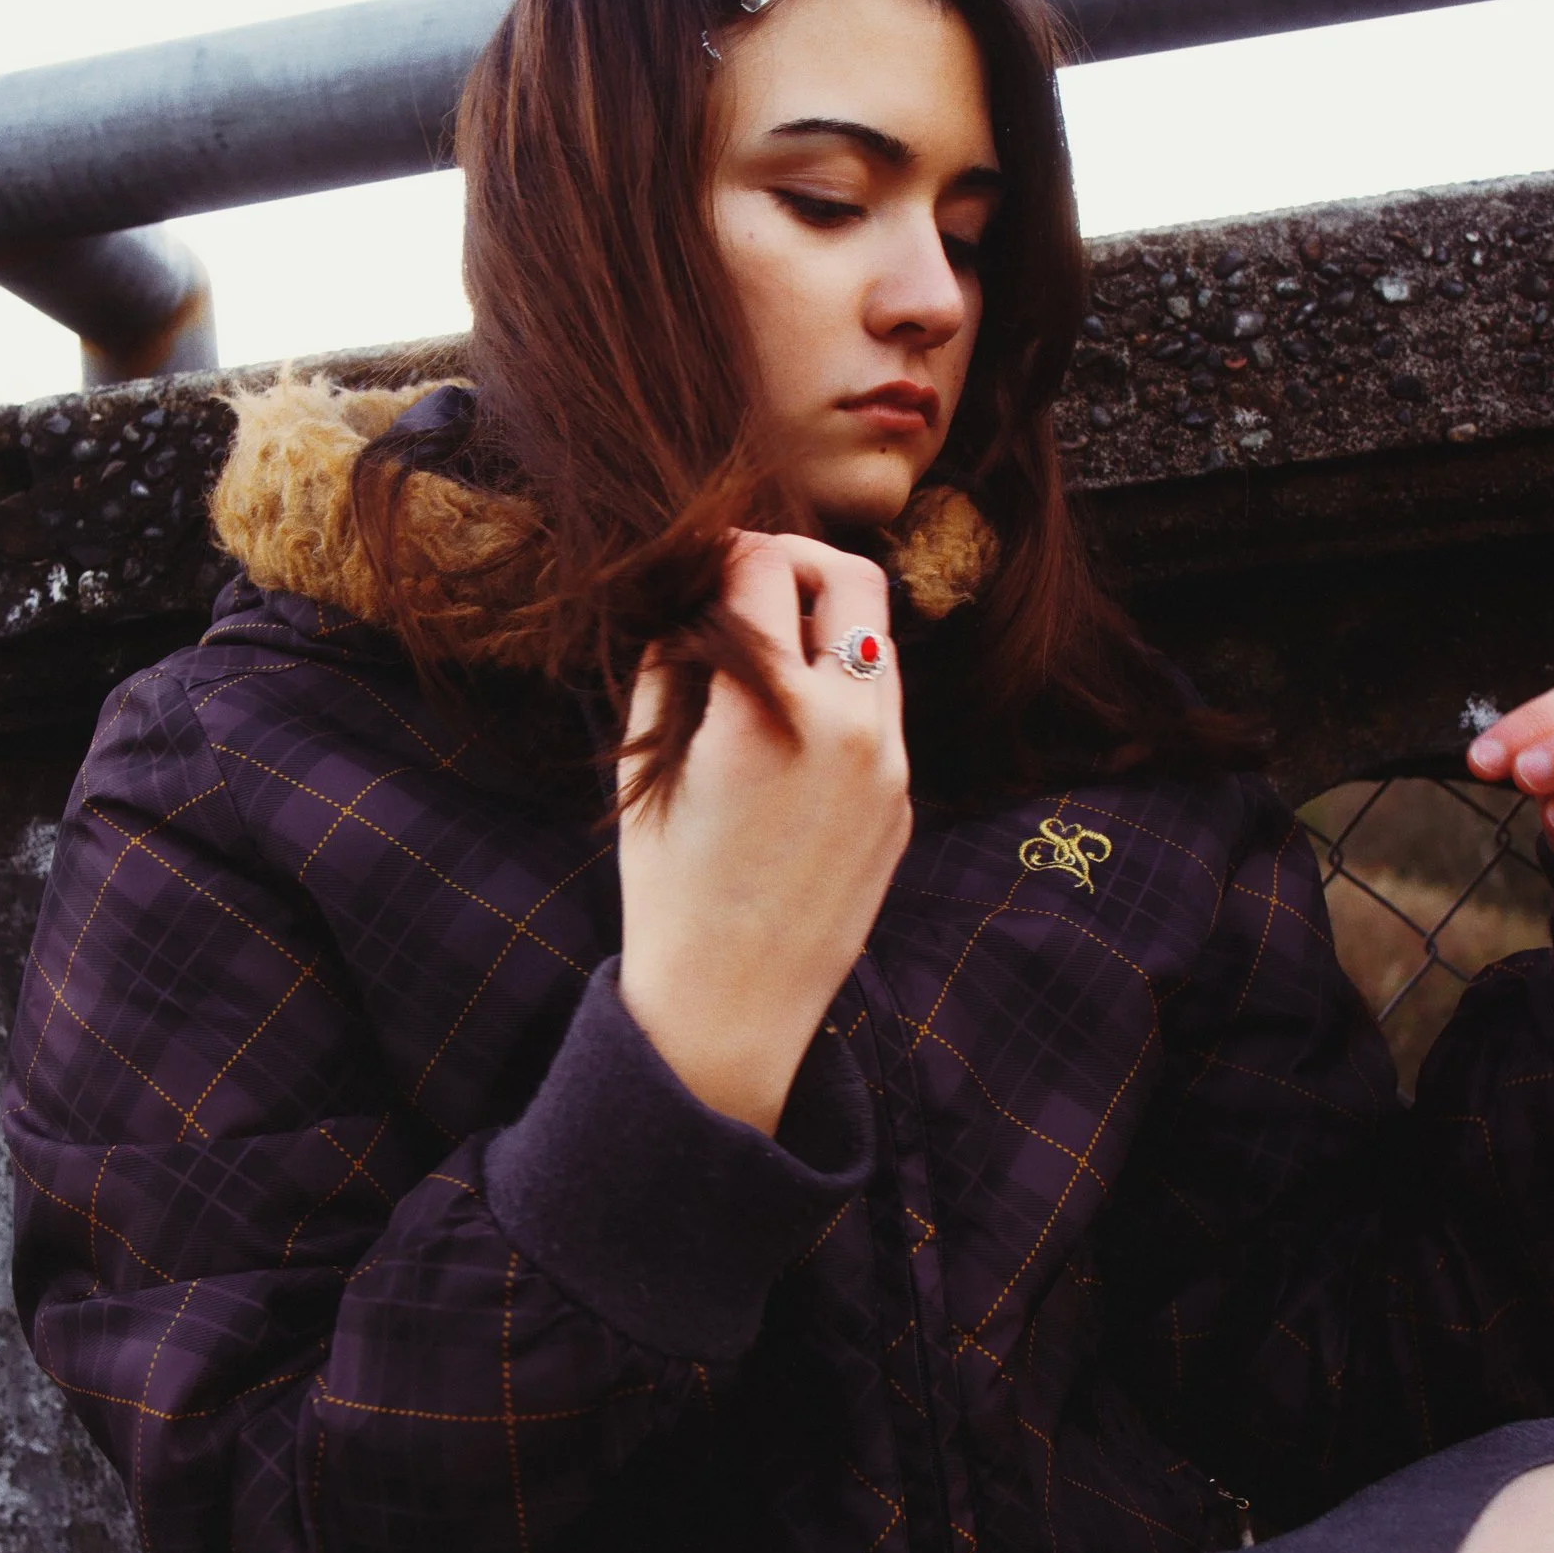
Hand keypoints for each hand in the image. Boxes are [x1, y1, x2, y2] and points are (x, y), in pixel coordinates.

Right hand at [616, 532, 910, 1133]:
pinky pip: (881, 710)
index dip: (723, 547)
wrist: (732, 1005)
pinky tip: (790, 719)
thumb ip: (673, 666)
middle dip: (795, 556)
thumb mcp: (650, 768)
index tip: (700, 554)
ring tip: (769, 644)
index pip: (761, 569)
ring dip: (826, 620)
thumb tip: (691, 596)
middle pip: (850, 578)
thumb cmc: (669, 891)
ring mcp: (887, 765)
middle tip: (749, 571)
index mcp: (766, 713)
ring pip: (877, 639)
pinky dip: (839, 686)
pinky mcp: (903, 800)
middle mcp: (845, 726)